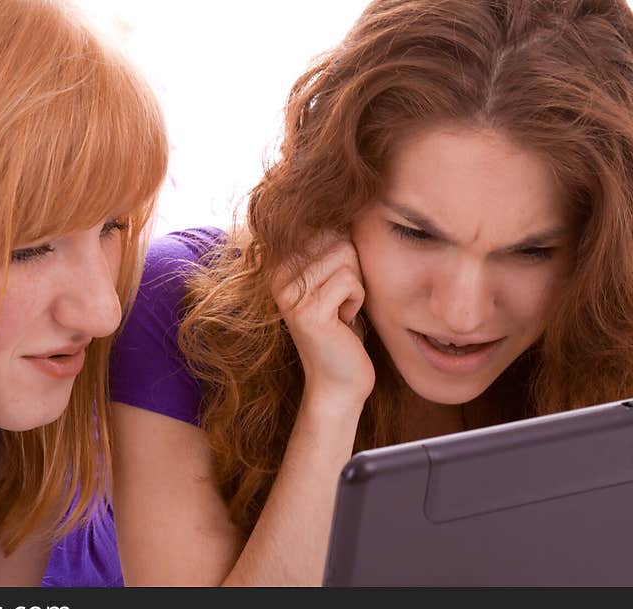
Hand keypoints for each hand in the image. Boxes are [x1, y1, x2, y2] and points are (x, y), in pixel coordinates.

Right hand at [270, 231, 374, 407]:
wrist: (337, 380)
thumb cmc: (342, 326)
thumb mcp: (331, 278)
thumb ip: (330, 245)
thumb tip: (346, 201)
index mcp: (278, 263)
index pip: (325, 226)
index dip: (344, 252)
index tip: (334, 284)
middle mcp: (277, 276)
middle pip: (337, 239)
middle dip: (352, 268)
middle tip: (340, 299)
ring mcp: (289, 294)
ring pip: (346, 258)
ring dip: (356, 286)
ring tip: (341, 310)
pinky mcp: (307, 312)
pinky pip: (350, 281)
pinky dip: (357, 301)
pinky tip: (344, 321)